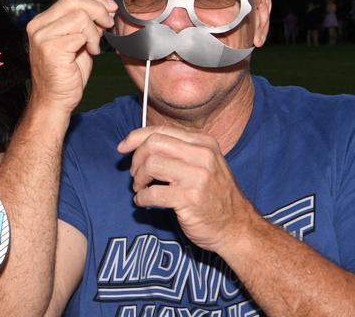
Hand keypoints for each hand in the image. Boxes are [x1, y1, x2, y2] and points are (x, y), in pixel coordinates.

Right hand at [26, 0, 115, 113]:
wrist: (55, 100)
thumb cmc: (66, 75)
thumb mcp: (79, 42)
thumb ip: (87, 24)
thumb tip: (105, 9)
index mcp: (43, 21)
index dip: (95, 0)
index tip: (110, 7)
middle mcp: (38, 26)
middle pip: (73, 0)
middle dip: (98, 9)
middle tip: (108, 22)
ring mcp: (42, 37)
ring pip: (79, 16)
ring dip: (94, 31)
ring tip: (94, 46)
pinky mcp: (50, 48)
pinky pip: (80, 34)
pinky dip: (91, 42)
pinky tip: (91, 52)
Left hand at [118, 125, 257, 253]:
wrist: (237, 228)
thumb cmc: (214, 196)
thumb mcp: (204, 164)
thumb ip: (178, 151)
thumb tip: (140, 143)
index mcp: (203, 143)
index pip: (161, 131)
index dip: (136, 137)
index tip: (122, 148)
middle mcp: (202, 155)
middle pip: (153, 144)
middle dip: (136, 159)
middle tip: (136, 175)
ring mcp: (198, 177)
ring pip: (151, 165)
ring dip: (138, 179)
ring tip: (141, 188)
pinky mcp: (190, 198)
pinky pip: (152, 192)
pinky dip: (142, 198)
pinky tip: (144, 202)